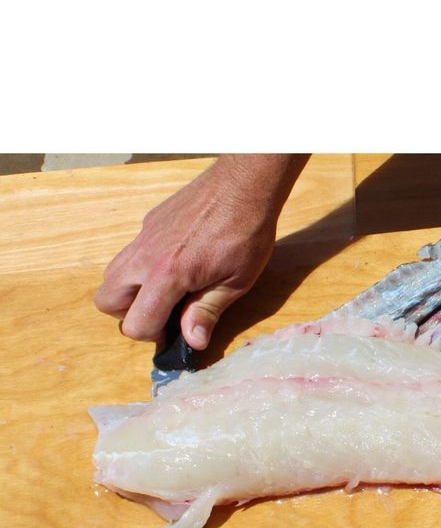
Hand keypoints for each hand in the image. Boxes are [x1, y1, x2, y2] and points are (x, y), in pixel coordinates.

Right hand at [94, 154, 308, 348]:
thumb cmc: (247, 234)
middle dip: (130, 314)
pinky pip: (131, 252)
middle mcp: (145, 255)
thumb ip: (207, 312)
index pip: (135, 323)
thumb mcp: (236, 282)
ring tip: (169, 290)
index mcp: (168, 275)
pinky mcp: (149, 222)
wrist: (244, 184)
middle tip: (164, 312)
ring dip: (132, 291)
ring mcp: (143, 236)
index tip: (176, 330)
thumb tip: (192, 343)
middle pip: (106, 300)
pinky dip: (143, 266)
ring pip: (112, 274)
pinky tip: (178, 262)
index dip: (154, 335)